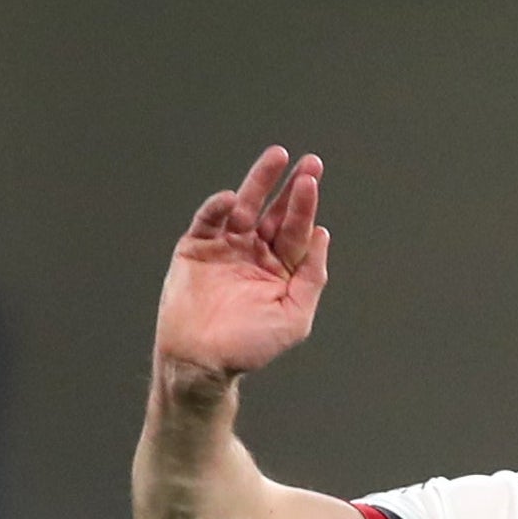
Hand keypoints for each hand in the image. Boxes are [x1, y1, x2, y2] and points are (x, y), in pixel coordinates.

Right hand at [153, 146, 329, 380]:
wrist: (201, 361)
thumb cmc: (250, 345)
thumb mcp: (294, 316)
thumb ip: (311, 277)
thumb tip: (322, 235)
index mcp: (280, 269)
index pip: (297, 232)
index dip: (305, 207)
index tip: (313, 182)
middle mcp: (255, 253)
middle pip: (276, 213)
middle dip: (292, 187)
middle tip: (310, 163)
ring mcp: (225, 248)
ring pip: (245, 208)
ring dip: (260, 182)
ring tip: (278, 157)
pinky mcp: (195, 248)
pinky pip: (208, 222)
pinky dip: (219, 209)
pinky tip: (234, 198)